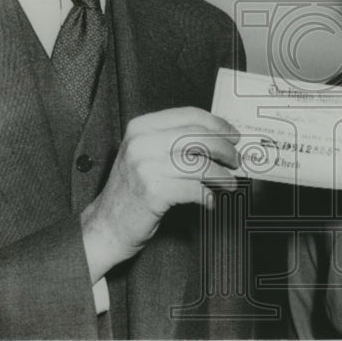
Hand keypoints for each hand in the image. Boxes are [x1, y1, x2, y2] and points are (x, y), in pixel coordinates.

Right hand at [81, 107, 239, 279]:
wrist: (106, 225)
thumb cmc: (132, 191)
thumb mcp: (145, 154)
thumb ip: (174, 141)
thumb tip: (219, 138)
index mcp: (141, 127)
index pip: (189, 115)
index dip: (217, 125)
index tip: (233, 135)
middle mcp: (141, 142)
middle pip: (198, 137)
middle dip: (224, 149)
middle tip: (236, 161)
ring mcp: (145, 167)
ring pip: (199, 164)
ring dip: (221, 175)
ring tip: (229, 183)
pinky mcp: (152, 192)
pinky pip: (194, 189)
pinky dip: (207, 195)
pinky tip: (210, 200)